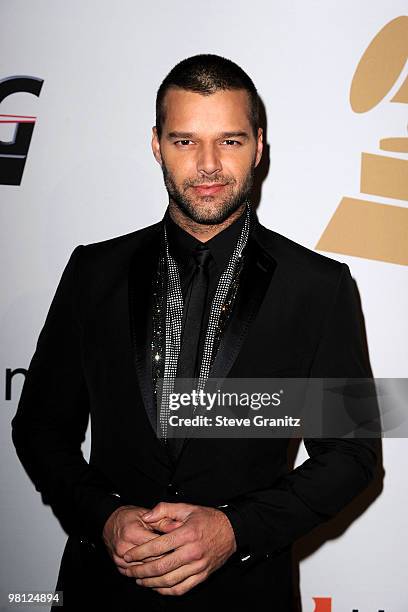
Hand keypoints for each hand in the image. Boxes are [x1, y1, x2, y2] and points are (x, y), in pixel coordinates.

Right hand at [102, 505, 183, 575]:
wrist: (109, 522)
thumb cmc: (128, 517)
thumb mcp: (145, 514)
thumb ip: (162, 521)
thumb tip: (178, 527)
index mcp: (132, 533)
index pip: (156, 546)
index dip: (171, 547)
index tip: (182, 548)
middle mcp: (124, 547)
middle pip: (151, 560)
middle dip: (166, 560)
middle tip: (180, 559)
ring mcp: (120, 558)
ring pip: (144, 570)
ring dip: (157, 570)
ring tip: (171, 567)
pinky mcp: (118, 565)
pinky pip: (135, 574)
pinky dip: (146, 575)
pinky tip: (156, 574)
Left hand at [122, 502, 236, 595]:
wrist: (232, 531)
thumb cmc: (208, 518)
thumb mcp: (187, 508)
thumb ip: (165, 509)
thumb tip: (146, 517)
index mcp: (186, 534)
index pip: (157, 546)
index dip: (139, 552)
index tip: (128, 555)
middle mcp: (192, 552)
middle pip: (160, 567)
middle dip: (141, 571)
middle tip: (129, 571)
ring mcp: (198, 566)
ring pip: (169, 581)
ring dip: (151, 583)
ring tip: (139, 580)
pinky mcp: (203, 575)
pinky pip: (181, 588)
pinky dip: (166, 591)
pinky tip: (157, 587)